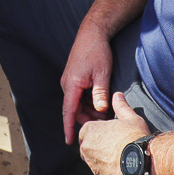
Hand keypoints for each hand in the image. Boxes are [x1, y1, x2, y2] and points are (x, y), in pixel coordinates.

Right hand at [60, 22, 114, 143]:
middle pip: (75, 109)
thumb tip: (100, 110)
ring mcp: (70, 81)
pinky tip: (101, 102)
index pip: (68, 111)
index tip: (69, 141)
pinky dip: (89, 101)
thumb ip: (100, 93)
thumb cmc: (97, 51)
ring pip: (78, 103)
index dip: (69, 127)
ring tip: (106, 111)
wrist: (92, 33)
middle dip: (88, 118)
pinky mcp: (75, 78)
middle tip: (105, 121)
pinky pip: (80, 96)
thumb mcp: (102, 73)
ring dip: (90, 109)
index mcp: (71, 85)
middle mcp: (67, 85)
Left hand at [78, 94, 150, 174]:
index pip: (86, 131)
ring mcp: (92, 164)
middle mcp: (86, 148)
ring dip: (103, 160)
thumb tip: (117, 95)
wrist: (142, 162)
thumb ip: (120, 106)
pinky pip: (102, 174)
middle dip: (98, 147)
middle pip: (87, 147)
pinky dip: (110, 172)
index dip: (98, 132)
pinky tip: (122, 168)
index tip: (109, 134)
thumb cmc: (134, 137)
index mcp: (89, 130)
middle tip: (115, 146)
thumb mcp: (130, 118)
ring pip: (94, 162)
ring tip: (120, 157)